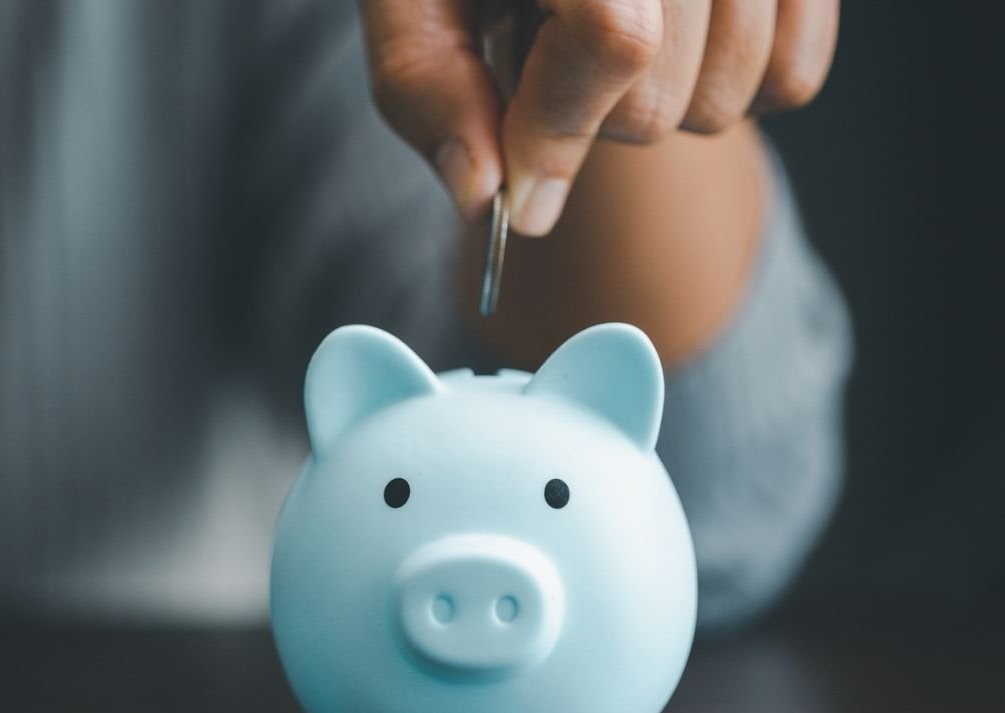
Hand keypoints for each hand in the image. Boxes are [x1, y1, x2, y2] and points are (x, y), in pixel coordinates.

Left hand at [361, 0, 837, 235]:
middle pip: (661, 96)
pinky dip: (732, 89)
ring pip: (730, 96)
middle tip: (549, 58)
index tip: (517, 176)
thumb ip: (430, 92)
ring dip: (656, 106)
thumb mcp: (412, 6)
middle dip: (587, 117)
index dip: (557, 129)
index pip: (615, 39)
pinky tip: (674, 45)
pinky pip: (795, 76)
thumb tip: (486, 198)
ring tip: (609, 35)